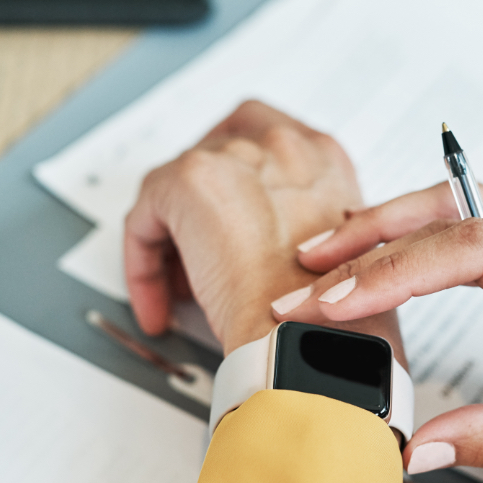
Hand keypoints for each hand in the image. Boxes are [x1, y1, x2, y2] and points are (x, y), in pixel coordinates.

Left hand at [123, 100, 402, 355]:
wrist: (310, 336)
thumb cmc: (331, 313)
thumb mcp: (337, 256)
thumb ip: (307, 232)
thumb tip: (267, 248)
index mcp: (325, 158)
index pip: (266, 147)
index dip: (240, 190)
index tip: (230, 227)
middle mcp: (286, 146)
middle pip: (217, 154)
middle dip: (202, 204)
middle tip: (196, 254)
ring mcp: (238, 155)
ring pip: (178, 188)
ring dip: (174, 239)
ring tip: (182, 290)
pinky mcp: (192, 179)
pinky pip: (145, 215)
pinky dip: (144, 262)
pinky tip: (161, 301)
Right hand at [275, 182, 482, 469]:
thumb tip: (428, 446)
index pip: (478, 250)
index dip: (400, 271)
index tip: (341, 300)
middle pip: (460, 209)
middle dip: (375, 237)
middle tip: (310, 273)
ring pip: (467, 203)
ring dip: (394, 224)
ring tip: (330, 255)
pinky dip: (426, 230)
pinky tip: (392, 248)